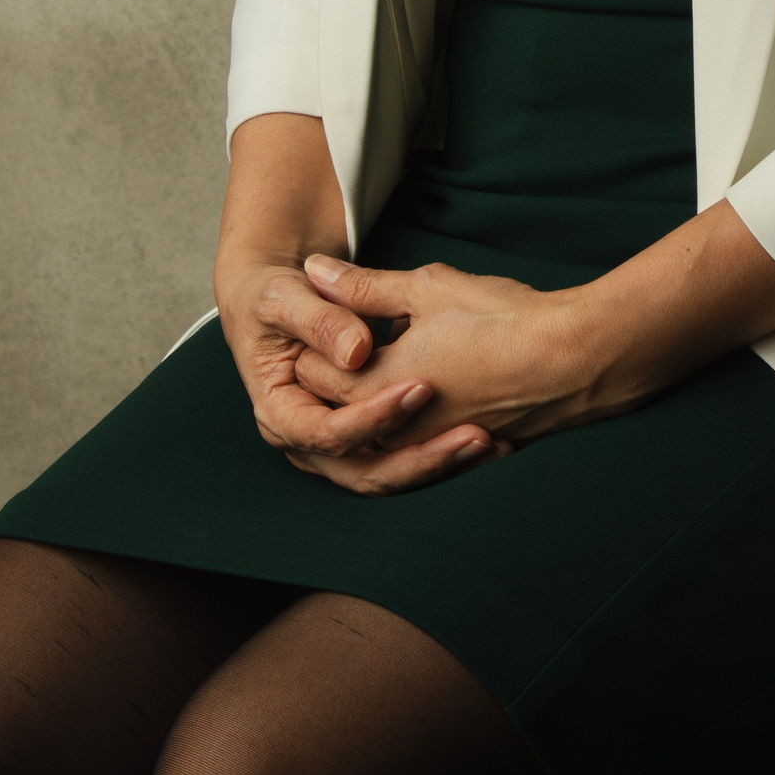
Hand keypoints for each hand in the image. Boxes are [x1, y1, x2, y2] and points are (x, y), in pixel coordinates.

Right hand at [215, 254, 501, 495]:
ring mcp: (342, 449)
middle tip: (474, 435)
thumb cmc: (278, 298)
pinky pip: (410, 464)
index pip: (329, 434)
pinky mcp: (370, 443)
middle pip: (368, 473)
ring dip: (442, 464)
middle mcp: (310, 445)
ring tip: (490, 442)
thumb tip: (355, 352)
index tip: (421, 386)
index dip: (375, 416)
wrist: (283, 303)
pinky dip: (449, 457)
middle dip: (422, 460)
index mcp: (282, 415)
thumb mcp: (286, 298)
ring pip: (394, 476)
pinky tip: (495, 443)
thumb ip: (320, 320)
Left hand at [289, 254, 597, 452]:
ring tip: (388, 349)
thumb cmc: (501, 320)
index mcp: (372, 389)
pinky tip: (423, 381)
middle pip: (334, 404)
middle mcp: (390, 431)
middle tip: (348, 327)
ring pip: (371, 426)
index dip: (313, 336)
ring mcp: (424, 448)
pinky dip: (403, 415)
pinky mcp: (454, 452)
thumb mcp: (426, 289)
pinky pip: (409, 440)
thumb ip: (363, 286)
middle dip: (334, 367)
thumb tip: (313, 269)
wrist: (574, 362)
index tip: (322, 307)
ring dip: (368, 394)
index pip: (309, 371)